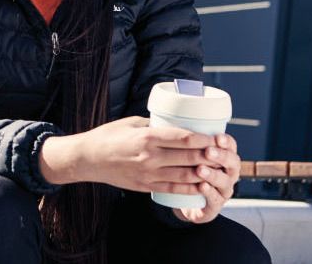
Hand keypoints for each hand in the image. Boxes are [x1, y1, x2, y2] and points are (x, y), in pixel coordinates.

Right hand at [47, 116, 220, 194]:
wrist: (88, 159)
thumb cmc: (109, 136)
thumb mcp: (132, 122)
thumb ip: (155, 125)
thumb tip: (176, 124)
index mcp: (147, 136)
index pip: (184, 138)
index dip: (204, 139)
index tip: (216, 137)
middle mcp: (150, 156)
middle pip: (189, 157)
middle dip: (210, 155)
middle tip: (223, 152)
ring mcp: (148, 174)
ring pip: (185, 175)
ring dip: (204, 173)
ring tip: (218, 169)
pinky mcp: (145, 186)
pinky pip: (173, 189)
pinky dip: (190, 188)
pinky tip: (202, 186)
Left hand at [172, 133, 240, 224]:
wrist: (185, 201)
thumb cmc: (186, 170)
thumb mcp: (187, 152)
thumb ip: (183, 138)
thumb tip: (168, 115)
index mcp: (224, 157)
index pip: (231, 146)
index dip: (226, 142)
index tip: (217, 137)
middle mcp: (228, 173)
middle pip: (232, 162)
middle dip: (220, 156)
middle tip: (207, 152)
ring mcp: (223, 190)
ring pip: (224, 181)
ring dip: (213, 174)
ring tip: (200, 169)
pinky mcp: (214, 206)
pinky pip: (214, 200)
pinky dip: (209, 193)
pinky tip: (202, 187)